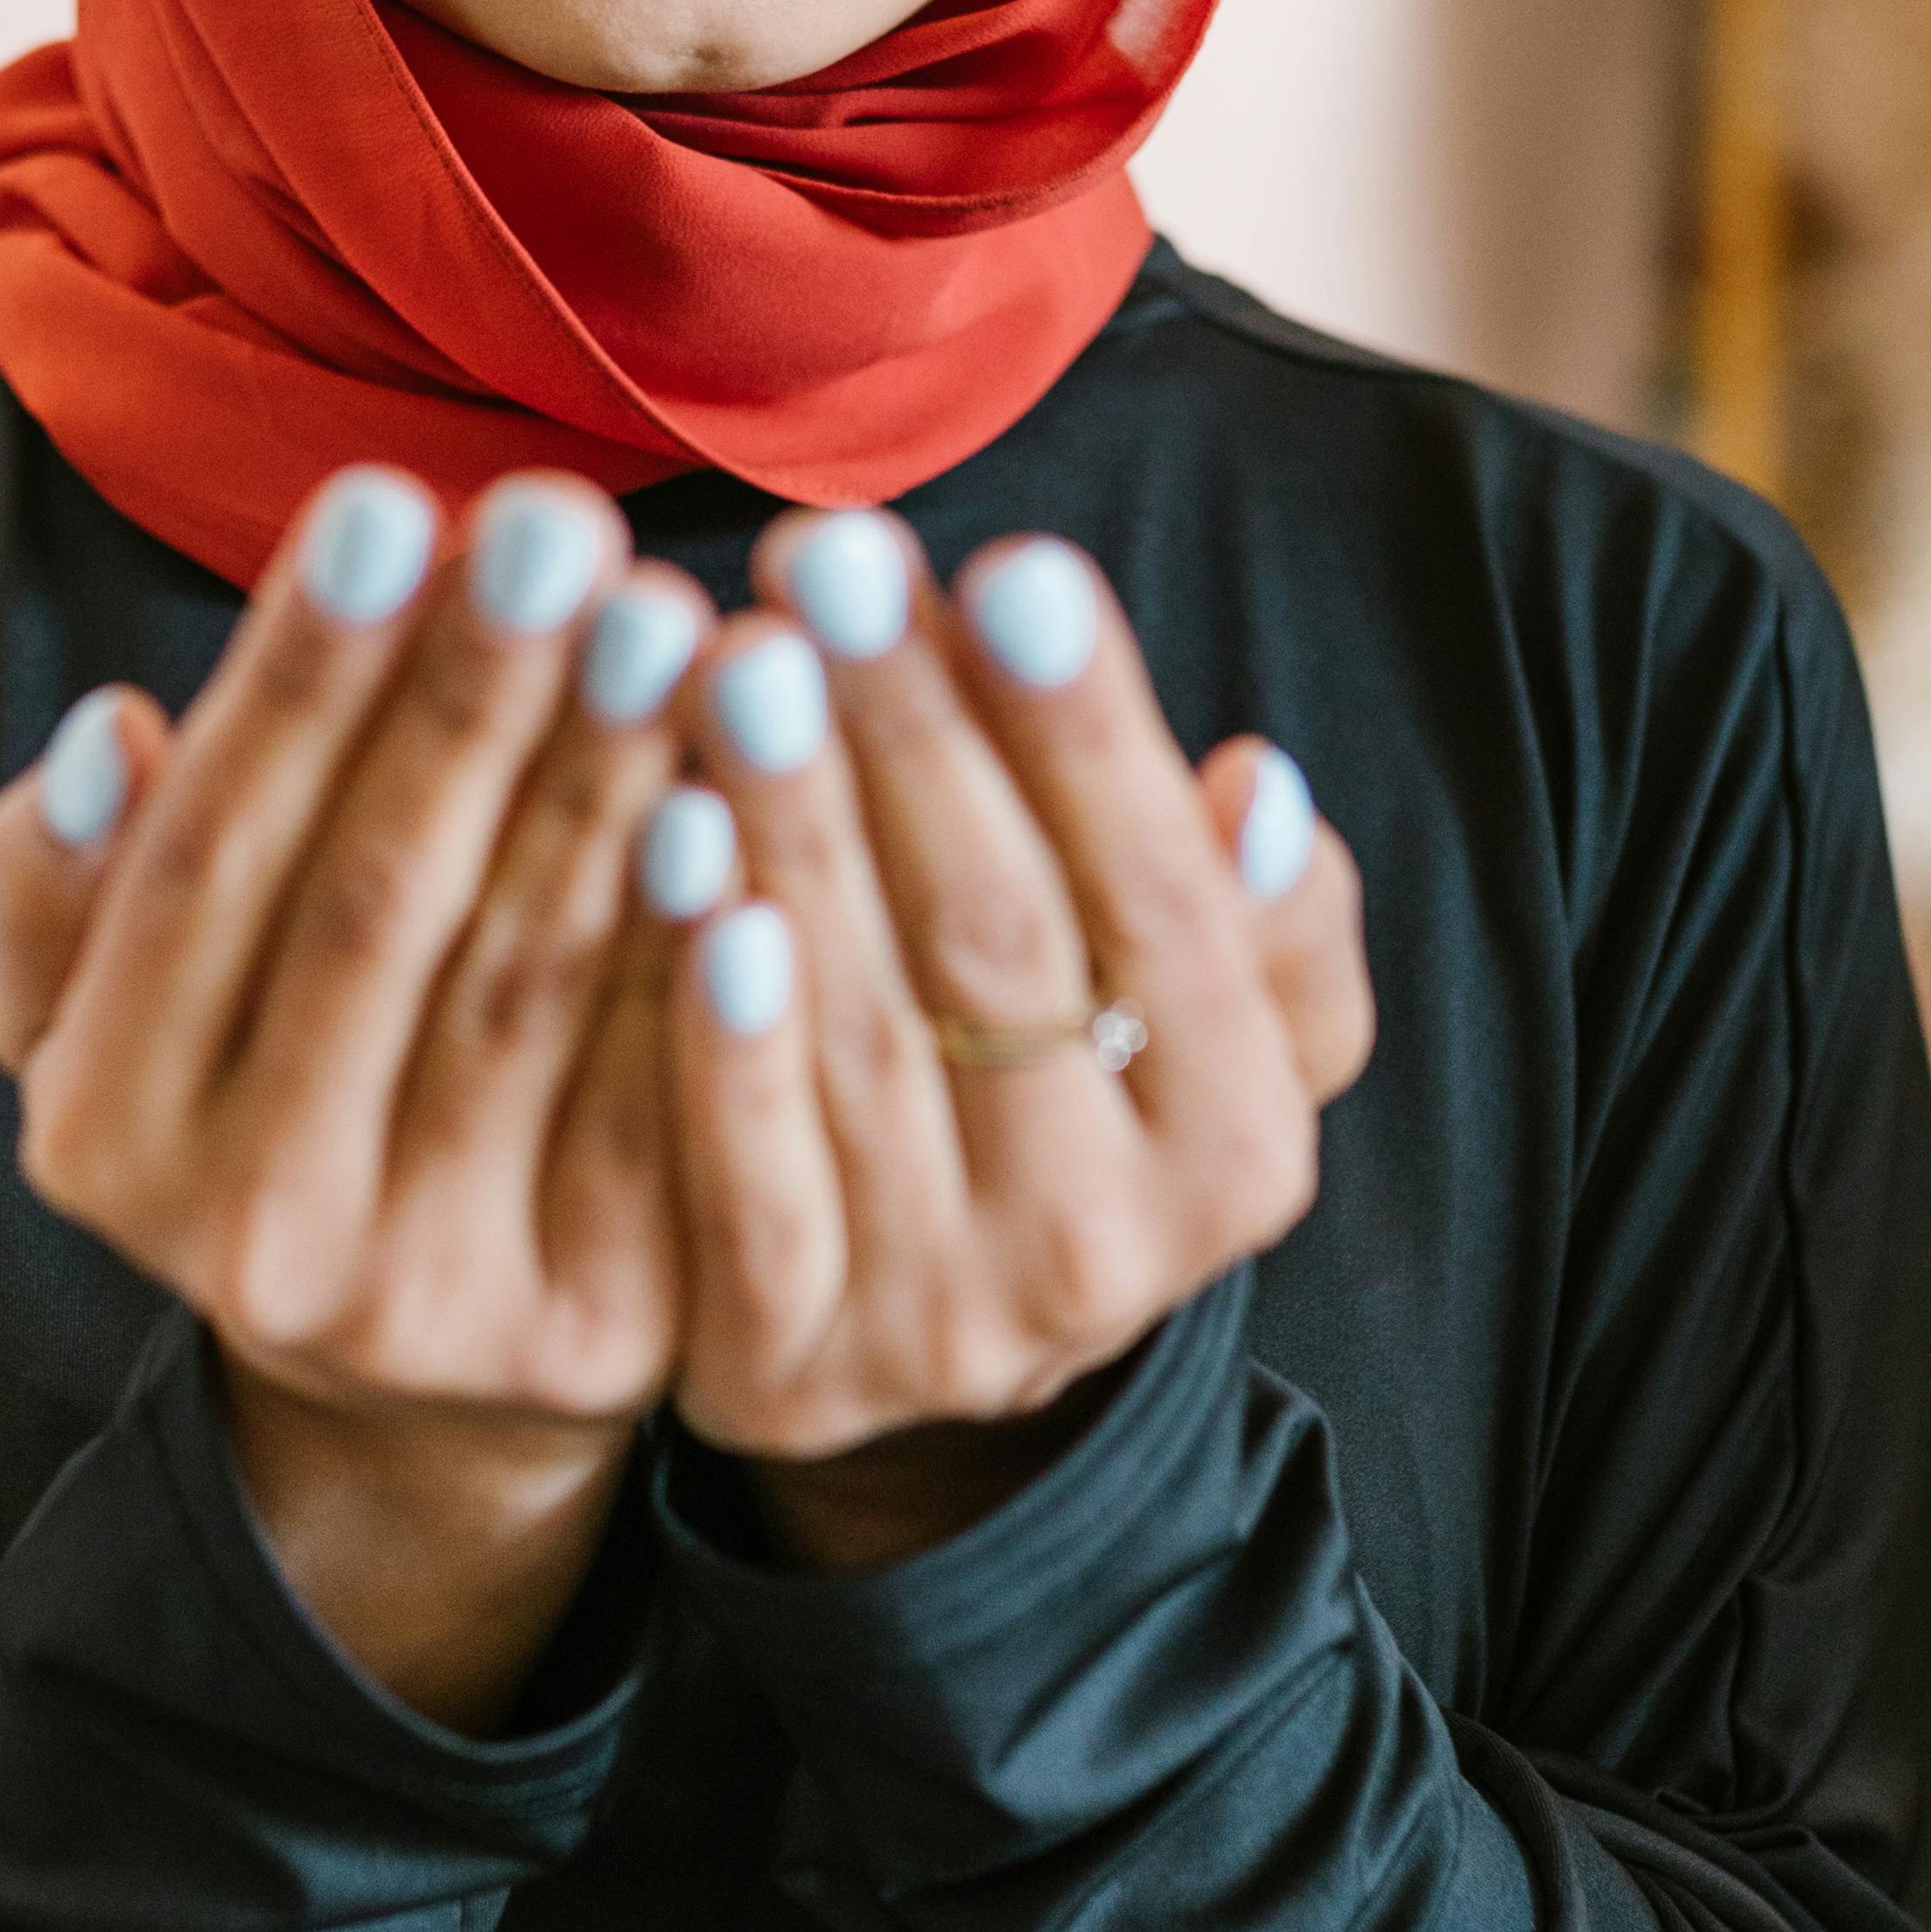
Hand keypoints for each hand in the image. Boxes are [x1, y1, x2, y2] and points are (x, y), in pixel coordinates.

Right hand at [0, 469, 710, 1726]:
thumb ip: (64, 879)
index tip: (387, 498)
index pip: (206, 863)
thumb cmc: (263, 1092)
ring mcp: (434, 1301)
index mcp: (105, 1132)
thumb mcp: (104, 1009)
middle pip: (376, 913)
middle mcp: (254, 1239)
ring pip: (528, 995)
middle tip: (559, 525)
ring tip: (668, 616)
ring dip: (603, 787)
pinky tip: (748, 803)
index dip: (299, 681)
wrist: (422, 1375)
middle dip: (470, 702)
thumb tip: (113, 734)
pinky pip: (664, 1106)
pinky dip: (705, 950)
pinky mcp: (602, 1333)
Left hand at [645, 512, 1372, 1570]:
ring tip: (740, 659)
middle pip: (1000, 952)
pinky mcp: (779, 1368)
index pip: (1168, 909)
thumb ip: (1259, 918)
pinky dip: (713, 1023)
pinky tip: (671, 849)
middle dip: (913, 738)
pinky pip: (742, 1182)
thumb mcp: (1214, 1029)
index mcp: (1236, 1152)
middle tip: (831, 564)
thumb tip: (1254, 786)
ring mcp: (936, 1323)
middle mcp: (1104, 1256)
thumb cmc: (1065, 1106)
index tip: (1011, 563)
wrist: (920, 1361)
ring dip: (796, 832)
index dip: (1087, 735)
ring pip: (863, 1041)